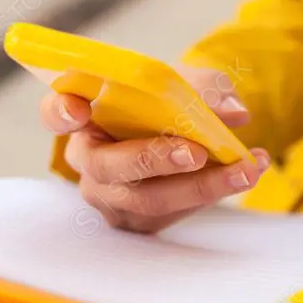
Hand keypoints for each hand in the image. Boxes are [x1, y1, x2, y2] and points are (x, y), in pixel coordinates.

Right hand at [39, 65, 269, 233]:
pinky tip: (244, 175)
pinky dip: (210, 194)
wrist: (183, 131)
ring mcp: (107, 195)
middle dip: (153, 159)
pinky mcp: (135, 220)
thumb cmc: (170, 100)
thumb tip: (233, 113)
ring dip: (202, 186)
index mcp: (83, 113)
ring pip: (145, 199)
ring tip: (247, 168)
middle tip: (196, 153)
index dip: (61, 112)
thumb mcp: (186, 82)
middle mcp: (86, 158)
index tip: (78, 109)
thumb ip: (207, 89)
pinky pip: (169, 214)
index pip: (55, 113)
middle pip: (107, 166)